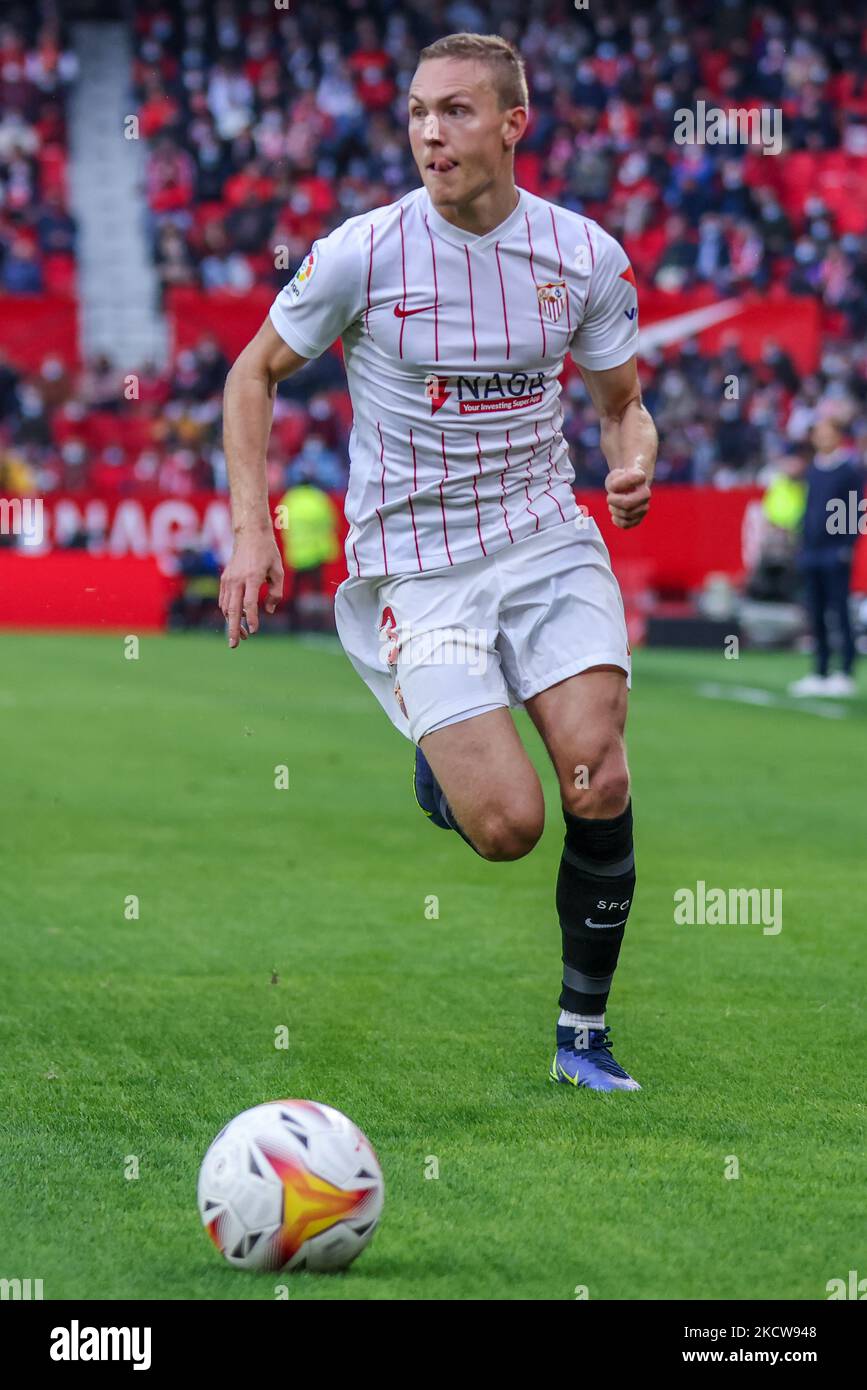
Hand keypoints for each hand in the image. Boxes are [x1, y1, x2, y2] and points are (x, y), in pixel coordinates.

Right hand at [219, 527, 283, 647]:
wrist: (249, 534)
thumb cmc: (267, 552)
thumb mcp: (278, 571)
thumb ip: (276, 592)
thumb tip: (269, 610)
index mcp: (253, 577)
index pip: (249, 603)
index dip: (252, 619)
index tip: (254, 631)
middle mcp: (237, 580)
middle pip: (233, 609)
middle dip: (233, 629)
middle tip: (234, 645)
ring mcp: (229, 579)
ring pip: (227, 607)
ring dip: (232, 622)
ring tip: (240, 636)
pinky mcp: (225, 579)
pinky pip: (224, 600)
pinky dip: (229, 612)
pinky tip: (236, 620)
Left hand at [605, 465, 650, 529]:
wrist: (627, 487)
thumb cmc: (619, 480)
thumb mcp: (614, 475)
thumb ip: (613, 481)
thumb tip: (613, 492)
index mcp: (640, 477)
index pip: (634, 478)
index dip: (620, 482)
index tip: (614, 484)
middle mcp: (645, 493)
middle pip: (628, 503)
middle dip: (614, 502)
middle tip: (609, 498)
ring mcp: (643, 507)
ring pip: (625, 514)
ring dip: (614, 510)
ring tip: (612, 504)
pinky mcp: (638, 519)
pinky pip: (625, 524)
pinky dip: (616, 520)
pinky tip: (615, 515)